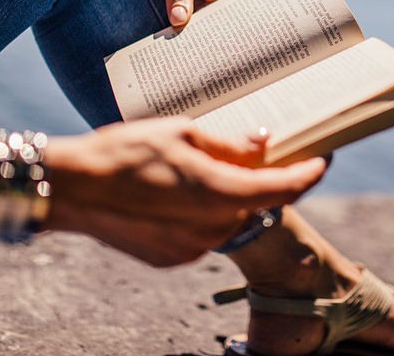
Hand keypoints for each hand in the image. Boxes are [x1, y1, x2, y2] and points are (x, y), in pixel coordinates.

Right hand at [45, 117, 325, 265]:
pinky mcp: (173, 258)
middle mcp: (212, 228)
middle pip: (257, 203)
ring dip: (229, 196)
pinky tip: (177, 193)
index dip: (310, 173)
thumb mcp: (181, 133)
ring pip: (229, 219)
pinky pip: (203, 234)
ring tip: (203, 168)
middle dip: (263, 179)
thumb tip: (264, 143)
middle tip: (258, 152)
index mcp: (220, 193)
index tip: (322, 159)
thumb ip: (229, 144)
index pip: (284, 188)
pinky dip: (203, 213)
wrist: (71, 189)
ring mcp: (192, 249)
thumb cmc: (123, 153)